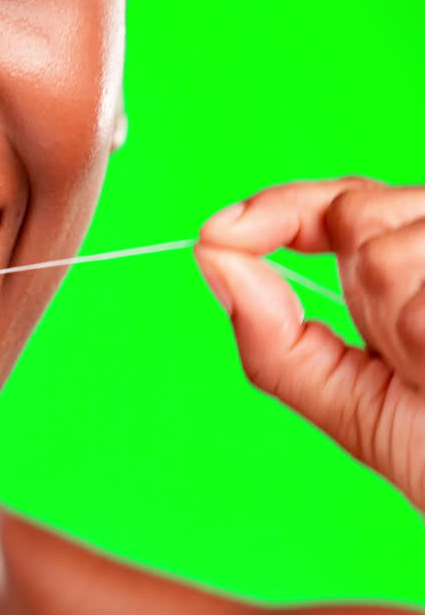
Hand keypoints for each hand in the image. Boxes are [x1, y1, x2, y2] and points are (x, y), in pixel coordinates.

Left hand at [196, 177, 424, 500]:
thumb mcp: (356, 407)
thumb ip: (277, 338)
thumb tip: (210, 255)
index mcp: (415, 274)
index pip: (342, 206)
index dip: (280, 208)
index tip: (221, 232)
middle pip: (363, 217)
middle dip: (366, 288)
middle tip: (419, 359)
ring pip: (390, 249)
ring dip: (407, 323)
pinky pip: (416, 294)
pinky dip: (421, 332)